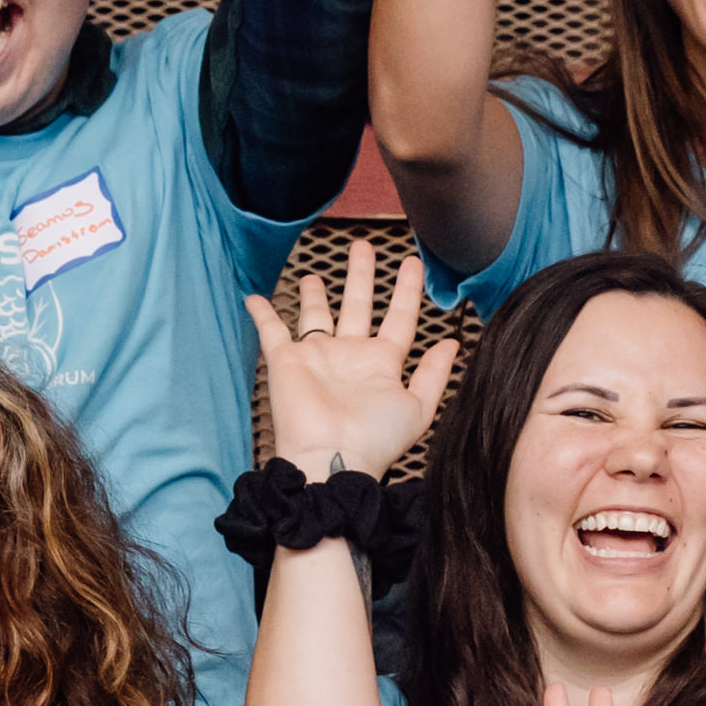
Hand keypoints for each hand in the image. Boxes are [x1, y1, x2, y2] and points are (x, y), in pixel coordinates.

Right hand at [254, 237, 451, 477]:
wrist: (332, 459)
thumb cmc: (374, 441)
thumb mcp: (417, 407)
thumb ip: (433, 374)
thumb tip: (452, 343)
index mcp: (382, 363)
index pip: (399, 317)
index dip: (407, 290)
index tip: (412, 263)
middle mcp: (350, 356)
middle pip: (357, 306)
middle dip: (361, 276)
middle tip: (362, 247)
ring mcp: (317, 357)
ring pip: (316, 315)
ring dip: (314, 295)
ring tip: (312, 276)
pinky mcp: (286, 362)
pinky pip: (271, 331)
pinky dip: (261, 313)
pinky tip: (254, 297)